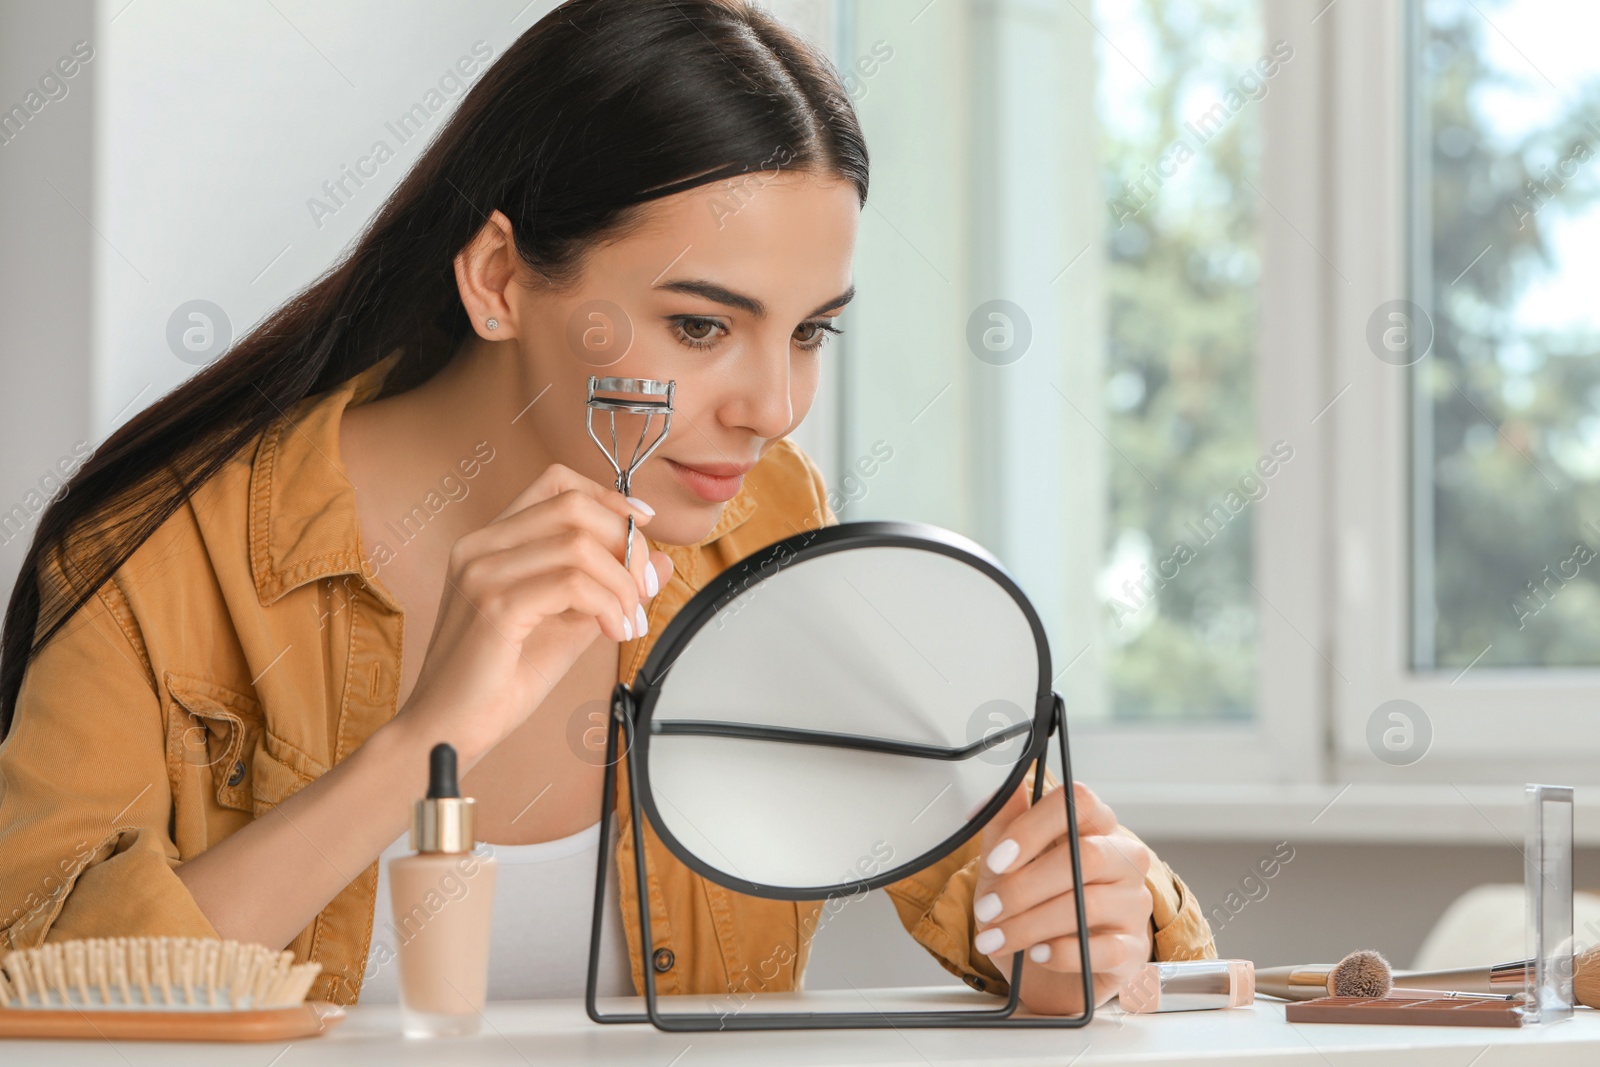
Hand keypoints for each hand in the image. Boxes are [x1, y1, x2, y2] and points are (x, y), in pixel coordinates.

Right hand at [390, 462, 672, 765]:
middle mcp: (480, 548)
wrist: (448, 730)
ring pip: (578, 544)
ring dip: (621, 583)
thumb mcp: (567, 624)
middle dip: (625, 544)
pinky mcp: (494, 606)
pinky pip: (572, 584)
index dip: (608, 498)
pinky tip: (613, 631)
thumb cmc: (497, 681)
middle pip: (573, 507)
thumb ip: (608, 587)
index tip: (642, 526)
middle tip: (643, 588)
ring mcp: (482, 574)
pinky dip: (607, 605)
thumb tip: (659, 561)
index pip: (556, 483)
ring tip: (627, 620)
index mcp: (491, 543)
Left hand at [970, 780, 1154, 1013]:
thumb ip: (1002, 827)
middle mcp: (1123, 859)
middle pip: (1088, 856)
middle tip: (987, 908)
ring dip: (1031, 924)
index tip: (996, 859)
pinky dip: (1064, 953)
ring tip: (996, 939)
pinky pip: (1106, 950)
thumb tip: (999, 791)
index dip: (1034, 828)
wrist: (1041, 975)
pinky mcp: (1134, 949)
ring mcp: (1133, 904)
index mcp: (1094, 827)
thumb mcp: (1002, 868)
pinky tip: (1037, 954)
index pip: (1079, 804)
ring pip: (1090, 904)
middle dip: (1026, 885)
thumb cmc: (1026, 910)